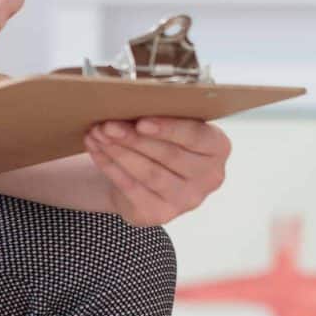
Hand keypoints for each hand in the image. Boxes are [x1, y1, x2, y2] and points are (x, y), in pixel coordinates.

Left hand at [86, 117, 229, 225]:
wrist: (148, 180)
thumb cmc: (162, 143)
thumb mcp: (173, 128)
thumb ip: (166, 117)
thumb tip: (133, 101)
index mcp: (218, 149)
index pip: (196, 137)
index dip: (169, 129)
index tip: (141, 121)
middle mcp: (209, 178)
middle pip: (169, 156)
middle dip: (135, 139)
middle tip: (108, 125)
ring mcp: (186, 200)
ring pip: (149, 173)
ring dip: (120, 152)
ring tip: (98, 134)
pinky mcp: (160, 215)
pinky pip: (132, 188)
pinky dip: (111, 167)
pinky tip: (97, 150)